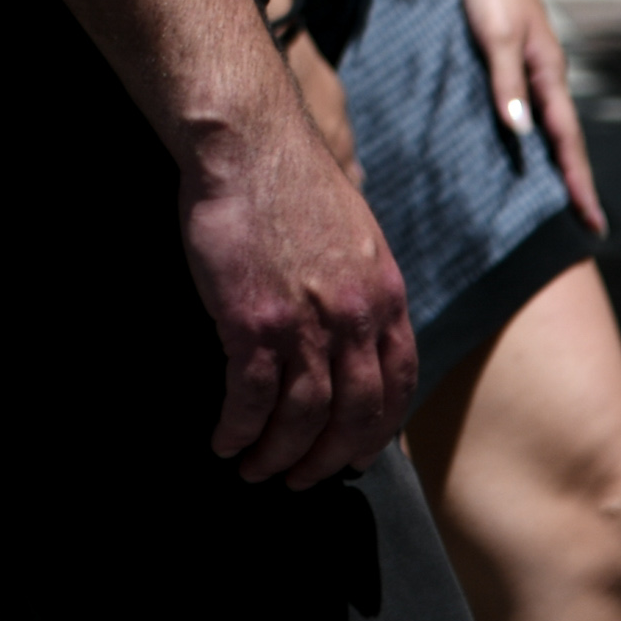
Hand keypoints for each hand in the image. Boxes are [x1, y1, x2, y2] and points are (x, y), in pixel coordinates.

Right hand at [178, 93, 418, 484]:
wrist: (248, 142)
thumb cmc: (288, 180)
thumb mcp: (353, 235)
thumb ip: (359, 285)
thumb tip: (352, 324)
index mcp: (386, 297)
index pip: (398, 385)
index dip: (377, 430)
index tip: (355, 454)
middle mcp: (356, 318)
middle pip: (354, 415)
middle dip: (327, 458)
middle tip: (299, 479)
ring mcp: (307, 322)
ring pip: (303, 416)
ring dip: (278, 454)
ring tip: (253, 469)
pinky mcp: (254, 320)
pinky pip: (252, 396)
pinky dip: (238, 428)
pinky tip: (223, 438)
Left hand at [443, 0, 600, 235]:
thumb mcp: (492, 35)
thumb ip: (506, 82)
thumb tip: (523, 134)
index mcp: (547, 72)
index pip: (566, 140)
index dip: (578, 183)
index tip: (593, 224)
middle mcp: (545, 71)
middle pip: (565, 138)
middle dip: (575, 182)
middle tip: (586, 227)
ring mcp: (530, 62)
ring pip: (548, 122)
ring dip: (556, 160)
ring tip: (558, 198)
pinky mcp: (510, 52)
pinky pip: (527, 104)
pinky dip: (533, 132)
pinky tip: (521, 143)